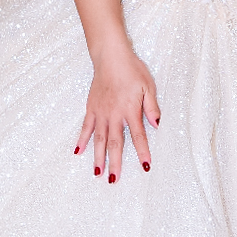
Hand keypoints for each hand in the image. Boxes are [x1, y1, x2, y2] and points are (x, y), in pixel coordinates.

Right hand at [75, 41, 159, 182]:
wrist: (110, 57)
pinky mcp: (91, 108)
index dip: (143, 152)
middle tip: (113, 180)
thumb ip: (152, 107)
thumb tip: (157, 125)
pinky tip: (78, 152)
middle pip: (115, 143)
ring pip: (99, 139)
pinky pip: (86, 127)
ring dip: (98, 157)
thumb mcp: (148, 86)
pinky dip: (82, 140)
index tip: (146, 166)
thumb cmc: (132, 70)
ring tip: (97, 173)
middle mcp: (114, 114)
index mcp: (130, 110)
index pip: (138, 136)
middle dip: (115, 163)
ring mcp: (101, 112)